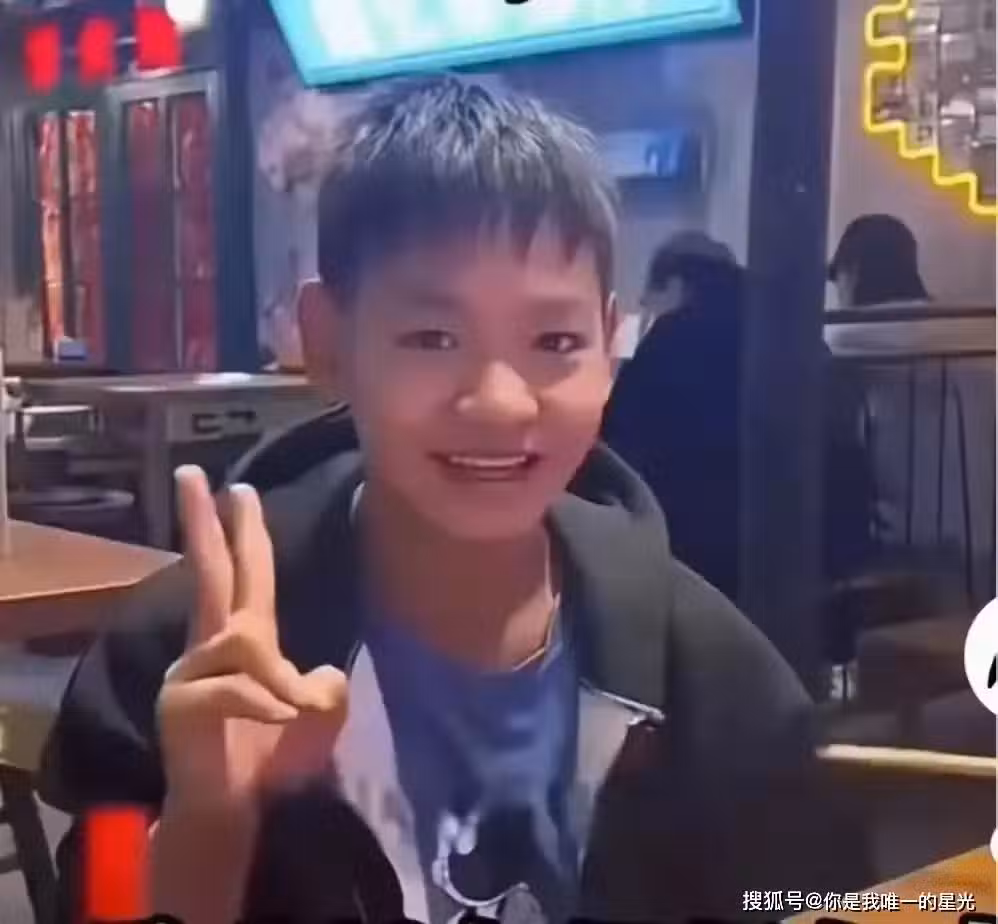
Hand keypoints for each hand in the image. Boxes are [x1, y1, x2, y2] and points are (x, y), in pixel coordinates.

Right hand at [157, 466, 347, 818]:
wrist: (239, 812)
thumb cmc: (275, 759)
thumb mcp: (319, 715)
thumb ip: (325, 684)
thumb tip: (316, 674)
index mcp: (247, 637)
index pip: (247, 573)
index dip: (246, 532)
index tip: (239, 488)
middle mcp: (214, 644)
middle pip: (210, 571)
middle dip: (204, 521)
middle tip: (194, 473)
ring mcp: (191, 671)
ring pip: (244, 641)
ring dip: (278, 679)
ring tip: (292, 710)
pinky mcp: (180, 701)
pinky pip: (236, 685)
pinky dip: (265, 702)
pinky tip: (278, 718)